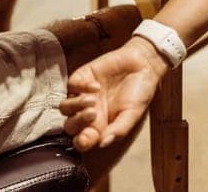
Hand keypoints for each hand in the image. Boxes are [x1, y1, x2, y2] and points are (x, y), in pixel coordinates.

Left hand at [60, 37, 166, 151]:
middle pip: (70, 125)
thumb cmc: (139, 91)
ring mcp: (83, 95)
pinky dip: (81, 87)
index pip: (83, 140)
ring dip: (76, 106)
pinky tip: (97, 86)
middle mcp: (89, 112)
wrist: (142, 64)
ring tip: (94, 99)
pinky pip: (71, 86)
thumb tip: (103, 143)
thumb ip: (119, 130)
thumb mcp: (133, 114)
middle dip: (78, 122)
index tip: (87, 138)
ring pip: (65, 107)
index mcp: (100, 126)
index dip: (81, 142)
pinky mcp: (82, 78)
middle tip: (93, 113)